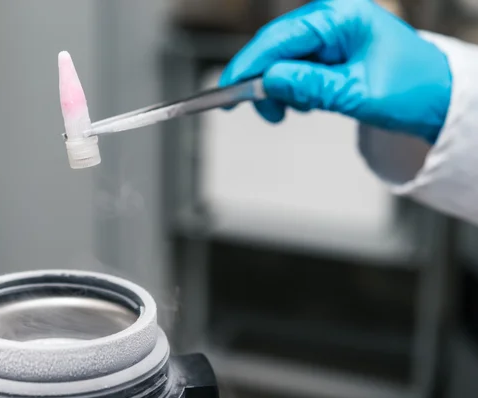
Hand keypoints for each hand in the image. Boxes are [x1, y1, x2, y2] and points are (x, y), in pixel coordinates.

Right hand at [219, 0, 451, 143]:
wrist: (438, 100)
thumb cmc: (413, 89)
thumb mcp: (358, 93)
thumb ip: (311, 85)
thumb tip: (269, 82)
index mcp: (341, 16)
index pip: (281, 37)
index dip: (249, 64)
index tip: (228, 89)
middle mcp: (331, 19)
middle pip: (275, 46)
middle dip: (262, 81)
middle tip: (259, 112)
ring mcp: (328, 35)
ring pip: (281, 60)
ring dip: (276, 89)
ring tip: (287, 114)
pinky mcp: (327, 52)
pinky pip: (295, 68)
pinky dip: (290, 90)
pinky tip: (300, 104)